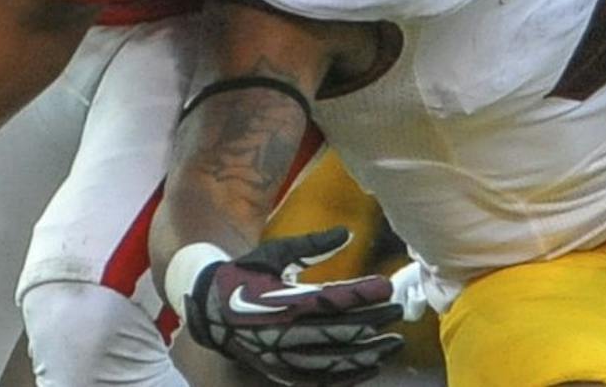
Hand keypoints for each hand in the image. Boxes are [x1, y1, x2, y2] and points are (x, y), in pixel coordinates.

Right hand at [182, 229, 403, 385]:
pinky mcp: (282, 372)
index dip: (362, 294)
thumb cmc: (243, 275)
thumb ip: (311, 244)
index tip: (386, 286)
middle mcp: (284, 331)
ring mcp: (283, 356)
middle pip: (338, 330)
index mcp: (280, 299)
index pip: (332, 298)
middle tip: (398, 312)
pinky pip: (322, 379)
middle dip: (372, 322)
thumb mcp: (273, 253)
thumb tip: (347, 233)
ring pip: (334, 360)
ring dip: (367, 353)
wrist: (207, 309)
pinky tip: (370, 368)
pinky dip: (348, 376)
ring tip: (393, 344)